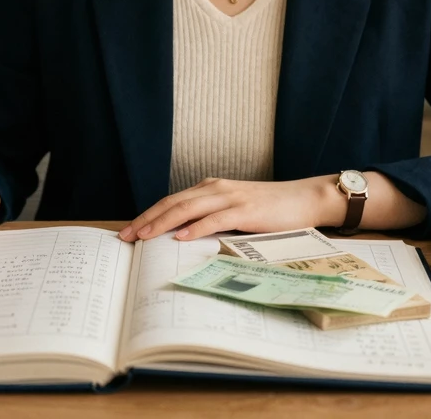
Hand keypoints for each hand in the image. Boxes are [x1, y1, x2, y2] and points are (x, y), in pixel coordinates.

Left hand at [120, 176, 338, 242]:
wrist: (305, 199)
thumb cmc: (270, 210)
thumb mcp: (235, 212)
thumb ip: (211, 220)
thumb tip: (183, 241)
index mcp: (211, 188)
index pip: (171, 201)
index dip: (148, 215)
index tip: (128, 232)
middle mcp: (216, 188)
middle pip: (172, 203)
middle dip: (146, 220)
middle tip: (125, 237)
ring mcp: (230, 197)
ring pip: (187, 208)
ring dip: (162, 223)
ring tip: (144, 237)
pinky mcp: (246, 210)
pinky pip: (215, 218)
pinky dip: (196, 227)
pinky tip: (181, 237)